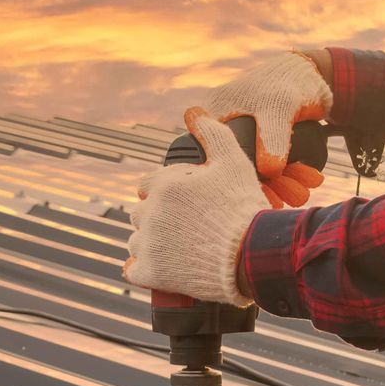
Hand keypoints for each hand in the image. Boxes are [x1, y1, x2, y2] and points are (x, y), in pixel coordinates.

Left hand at [124, 107, 269, 305]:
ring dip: (151, 243)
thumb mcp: (233, 162)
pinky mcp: (150, 273)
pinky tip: (159, 267)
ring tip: (179, 248)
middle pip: (141, 213)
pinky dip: (144, 269)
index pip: (147, 185)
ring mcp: (148, 244)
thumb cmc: (243, 208)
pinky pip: (133, 270)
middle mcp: (149, 212)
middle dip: (159, 217)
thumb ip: (212, 133)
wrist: (251, 256)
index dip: (165, 192)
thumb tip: (194, 113)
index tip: (183, 203)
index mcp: (163, 184)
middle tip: (185, 227)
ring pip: (137, 241)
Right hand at [203, 51, 331, 205]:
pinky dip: (288, 175)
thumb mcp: (280, 106)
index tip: (256, 197)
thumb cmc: (292, 81)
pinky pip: (272, 165)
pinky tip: (303, 183)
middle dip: (268, 185)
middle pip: (239, 165)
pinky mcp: (264, 142)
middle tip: (287, 200)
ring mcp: (246, 135)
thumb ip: (273, 137)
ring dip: (282, 183)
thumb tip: (269, 171)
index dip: (234, 177)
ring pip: (259, 168)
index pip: (215, 153)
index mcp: (216, 113)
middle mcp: (226, 126)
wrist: (317, 75)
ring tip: (302, 194)